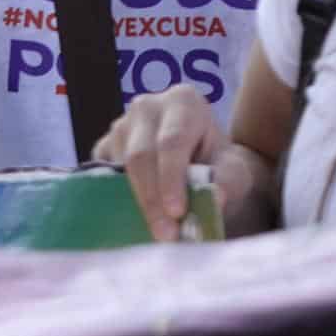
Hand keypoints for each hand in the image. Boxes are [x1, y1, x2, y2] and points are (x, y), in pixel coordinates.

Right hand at [92, 86, 226, 241]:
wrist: (201, 168)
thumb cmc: (219, 165)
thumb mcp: (234, 171)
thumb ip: (228, 180)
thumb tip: (214, 197)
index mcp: (183, 102)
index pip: (172, 141)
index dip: (171, 178)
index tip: (177, 212)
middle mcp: (147, 107)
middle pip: (141, 156)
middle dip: (152, 199)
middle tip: (166, 234)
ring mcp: (120, 126)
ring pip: (118, 168)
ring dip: (135, 204)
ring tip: (156, 232)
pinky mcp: (103, 149)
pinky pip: (101, 178)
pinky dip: (116, 202)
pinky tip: (135, 220)